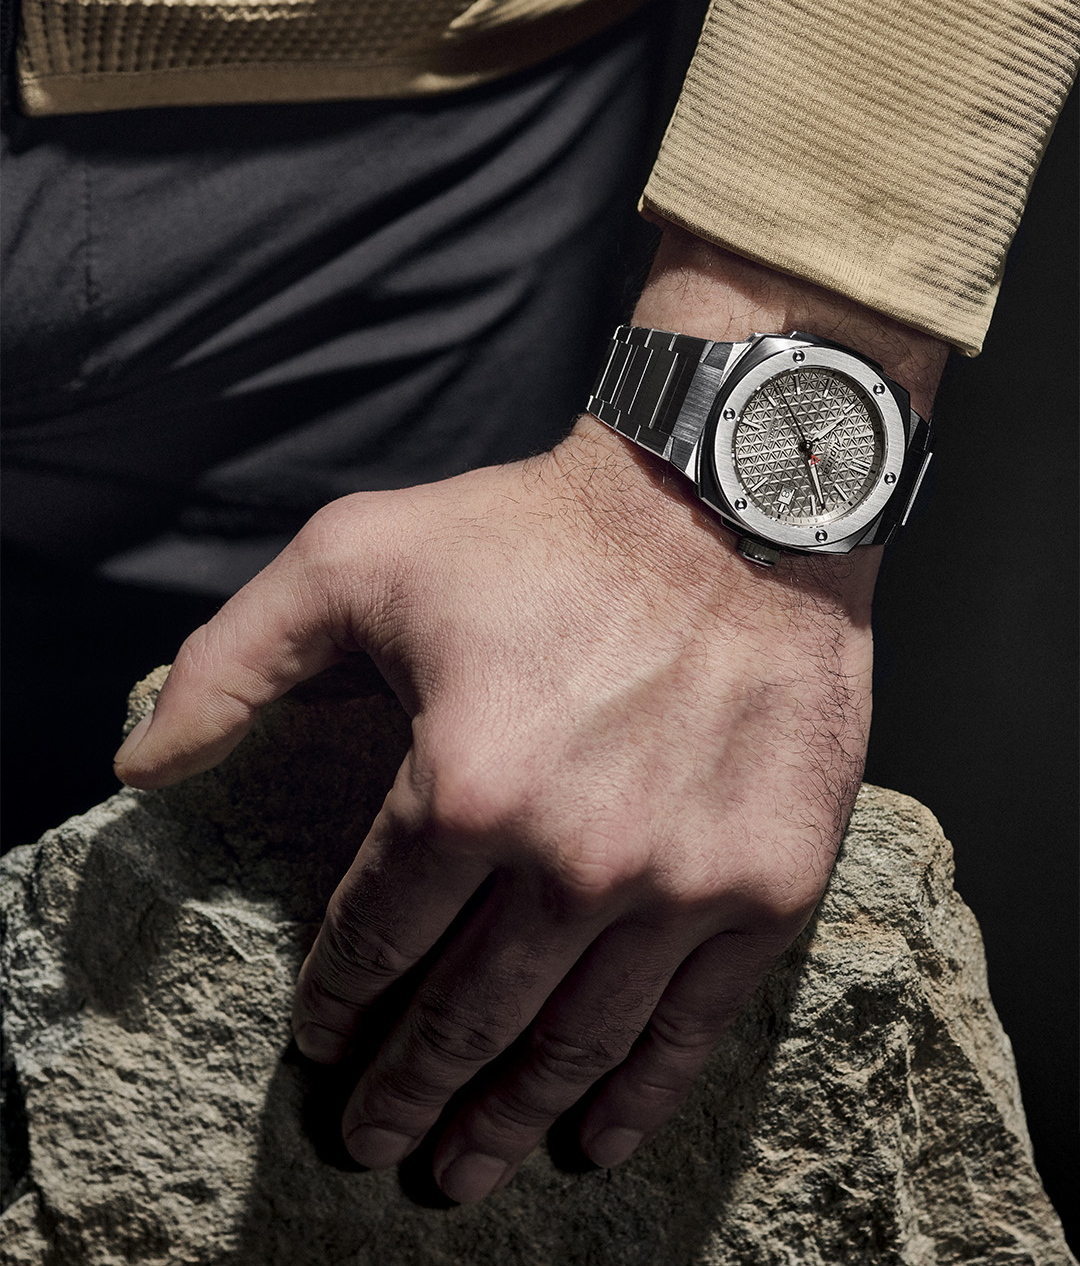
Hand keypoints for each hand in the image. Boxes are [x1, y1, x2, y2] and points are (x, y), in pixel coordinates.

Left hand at [114, 223, 944, 1204]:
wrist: (733, 502)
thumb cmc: (542, 528)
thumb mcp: (356, 555)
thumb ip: (236, 662)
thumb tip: (143, 765)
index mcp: (466, 787)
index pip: (378, 935)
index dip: (339, 1000)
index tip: (325, 1038)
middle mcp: (575, 860)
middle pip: (468, 1015)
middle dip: (408, 1090)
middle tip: (376, 1142)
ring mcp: (681, 885)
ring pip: (573, 1043)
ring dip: (507, 1118)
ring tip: (462, 1170)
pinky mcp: (768, 886)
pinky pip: (693, 1025)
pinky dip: (639, 1094)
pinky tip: (594, 1136)